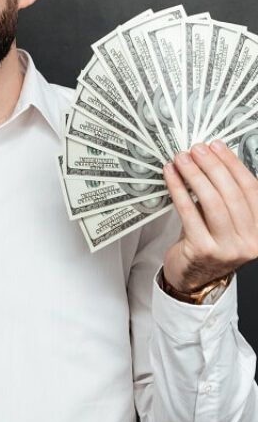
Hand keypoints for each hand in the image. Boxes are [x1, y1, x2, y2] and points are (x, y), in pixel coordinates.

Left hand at [162, 140, 257, 292]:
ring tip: (182, 159)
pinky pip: (189, 212)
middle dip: (212, 165)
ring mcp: (227, 248)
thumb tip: (210, 156)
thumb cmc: (210, 240)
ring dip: (194, 175)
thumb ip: (225, 193)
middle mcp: (250, 241)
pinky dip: (178, 189)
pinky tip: (171, 175)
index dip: (232, 163)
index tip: (217, 146)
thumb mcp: (227, 219)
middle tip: (197, 149)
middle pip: (231, 193)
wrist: (194, 275)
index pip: (250, 189)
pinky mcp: (203, 250)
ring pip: (212, 202)